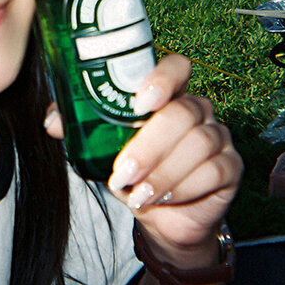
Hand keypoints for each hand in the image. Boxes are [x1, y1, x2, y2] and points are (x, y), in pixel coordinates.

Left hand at [44, 54, 242, 268]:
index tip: (140, 101)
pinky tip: (161, 199)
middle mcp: (196, 109)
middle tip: (123, 172)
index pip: (176, 67)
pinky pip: (214, 170)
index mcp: (167, 95)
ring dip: (163, 172)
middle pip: (183, 112)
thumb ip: (78, 129)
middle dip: (149, 146)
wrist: (159, 217)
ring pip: (199, 143)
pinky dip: (183, 187)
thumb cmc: (131, 172)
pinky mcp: (231, 167)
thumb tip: (53, 122)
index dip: (163, 78)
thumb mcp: (100, 150)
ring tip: (137, 194)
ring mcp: (217, 136)